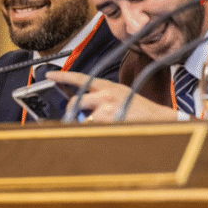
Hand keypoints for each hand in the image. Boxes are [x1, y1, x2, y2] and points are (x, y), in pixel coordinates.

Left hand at [47, 71, 177, 122]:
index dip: (62, 76)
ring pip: (84, 118)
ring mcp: (107, 109)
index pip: (80, 78)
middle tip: (72, 116)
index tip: (49, 76)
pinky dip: (95, 131)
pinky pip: (93, 128)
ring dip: (87, 124)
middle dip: (71, 110)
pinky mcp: (109, 122)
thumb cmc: (138, 107)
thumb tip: (82, 104)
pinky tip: (107, 130)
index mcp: (107, 85)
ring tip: (100, 125)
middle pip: (76, 101)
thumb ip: (100, 95)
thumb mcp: (119, 93)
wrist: (158, 119)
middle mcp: (105, 94)